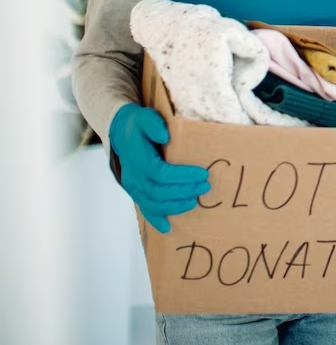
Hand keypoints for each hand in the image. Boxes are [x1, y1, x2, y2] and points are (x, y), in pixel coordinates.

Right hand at [107, 104, 209, 233]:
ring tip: (195, 201)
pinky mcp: (135, 192)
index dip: (183, 177)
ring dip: (175, 206)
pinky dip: (156, 219)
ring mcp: (133, 187)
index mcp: (138, 161)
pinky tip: (168, 228)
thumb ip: (154, 124)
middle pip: (159, 192)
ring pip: (153, 204)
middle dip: (184, 191)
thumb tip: (166, 136)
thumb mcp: (144, 117)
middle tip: (206, 187)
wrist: (121, 132)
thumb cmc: (137, 124)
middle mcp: (133, 178)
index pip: (161, 174)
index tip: (203, 173)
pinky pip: (144, 209)